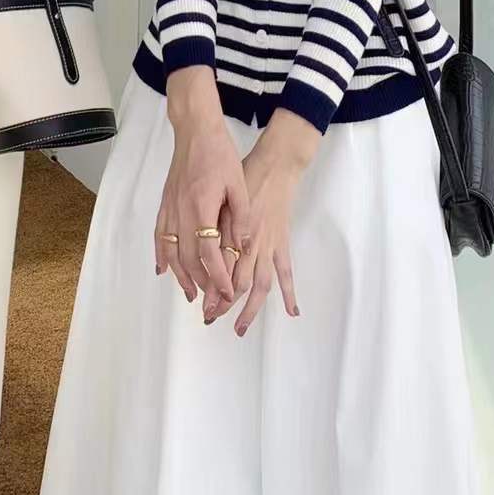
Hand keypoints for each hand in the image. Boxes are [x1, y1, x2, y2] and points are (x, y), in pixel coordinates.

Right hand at [154, 68, 250, 305]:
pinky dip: (161, 255)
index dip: (219, 277)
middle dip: (201, 283)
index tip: (229, 293)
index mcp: (202, 208)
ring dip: (180, 275)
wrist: (195, 130)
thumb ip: (241, 216)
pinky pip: (159, 235)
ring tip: (190, 294)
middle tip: (212, 302)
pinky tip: (163, 269)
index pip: (210, 253)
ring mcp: (170, 208)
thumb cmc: (220, 154)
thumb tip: (243, 246)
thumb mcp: (238, 184)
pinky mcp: (165, 203)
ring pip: (171, 250)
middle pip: (188, 258)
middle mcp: (182, 212)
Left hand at [201, 108, 319, 335]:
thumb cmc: (244, 175)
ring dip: (250, 308)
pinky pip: (286, 272)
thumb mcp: (223, 197)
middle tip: (210, 318)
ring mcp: (269, 245)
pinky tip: (292, 312)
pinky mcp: (282, 243)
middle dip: (223, 303)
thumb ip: (216, 223)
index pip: (221, 268)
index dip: (211, 288)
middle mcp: (252, 243)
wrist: (274, 166)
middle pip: (237, 281)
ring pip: (260, 284)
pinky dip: (289, 293)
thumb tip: (202, 246)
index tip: (201, 303)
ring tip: (240, 328)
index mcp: (234, 230)